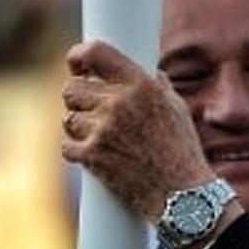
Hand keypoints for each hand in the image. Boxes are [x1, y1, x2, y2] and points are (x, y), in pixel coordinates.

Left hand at [61, 40, 214, 218]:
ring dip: (79, 126)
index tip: (77, 64)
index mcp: (141, 85)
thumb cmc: (182, 151)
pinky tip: (94, 154)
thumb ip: (155, 84)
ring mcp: (103, 129)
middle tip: (91, 109)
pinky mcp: (92, 156)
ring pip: (68, 118)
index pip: (96, 53)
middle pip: (72, 88)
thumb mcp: (175, 107)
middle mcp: (119, 103)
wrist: (182, 195)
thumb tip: (142, 70)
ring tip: (100, 136)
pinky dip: (76, 150)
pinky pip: (67, 145)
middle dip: (78, 98)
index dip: (79, 55)